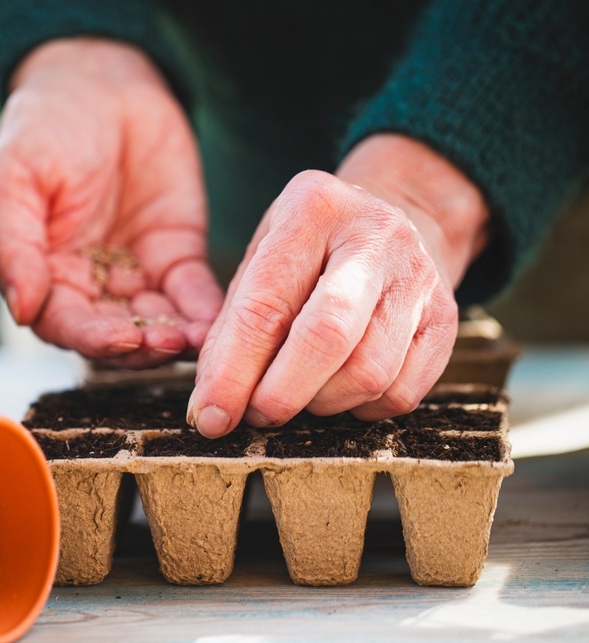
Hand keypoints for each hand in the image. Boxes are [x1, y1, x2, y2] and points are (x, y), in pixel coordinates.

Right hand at [0, 38, 222, 367]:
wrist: (100, 81)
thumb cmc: (43, 127)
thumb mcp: (15, 180)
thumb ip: (16, 247)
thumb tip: (20, 309)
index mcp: (45, 275)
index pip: (66, 325)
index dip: (93, 338)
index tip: (122, 340)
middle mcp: (90, 286)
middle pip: (116, 335)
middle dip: (142, 347)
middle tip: (168, 345)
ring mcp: (136, 274)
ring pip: (157, 322)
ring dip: (176, 337)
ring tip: (197, 338)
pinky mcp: (177, 255)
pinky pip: (192, 293)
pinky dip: (204, 311)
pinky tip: (216, 321)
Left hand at [188, 134, 489, 435]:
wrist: (399, 216)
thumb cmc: (311, 251)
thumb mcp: (263, 259)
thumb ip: (233, 327)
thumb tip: (211, 406)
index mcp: (312, 210)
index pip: (265, 305)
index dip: (233, 372)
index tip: (210, 417)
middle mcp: (374, 236)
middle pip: (326, 337)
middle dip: (281, 393)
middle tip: (255, 416)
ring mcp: (419, 276)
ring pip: (368, 373)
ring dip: (319, 404)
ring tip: (296, 395)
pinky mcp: (447, 318)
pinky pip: (401, 393)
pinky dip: (360, 408)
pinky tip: (339, 390)